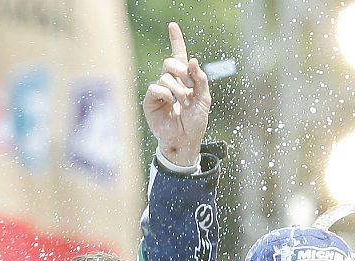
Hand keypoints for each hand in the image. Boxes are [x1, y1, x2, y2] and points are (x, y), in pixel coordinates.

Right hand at [143, 22, 210, 167]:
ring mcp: (160, 91)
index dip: (176, 41)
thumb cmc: (195, 122)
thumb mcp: (204, 99)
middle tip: (189, 87)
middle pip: (171, 62)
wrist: (186, 140)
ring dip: (179, 91)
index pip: (179, 57)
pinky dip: (167, 95)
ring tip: (183, 104)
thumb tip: (192, 60)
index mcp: (185, 80)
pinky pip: (156, 87)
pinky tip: (172, 105)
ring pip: (166, 77)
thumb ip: (200, 79)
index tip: (173, 25)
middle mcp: (171, 83)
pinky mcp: (150, 100)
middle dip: (182, 72)